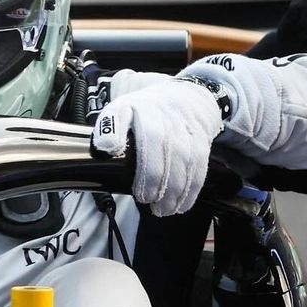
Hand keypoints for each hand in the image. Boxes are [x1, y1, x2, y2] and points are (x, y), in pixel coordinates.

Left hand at [92, 74, 224, 216]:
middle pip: (159, 144)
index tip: (113, 149)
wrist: (186, 97)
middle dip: (153, 176)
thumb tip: (105, 147)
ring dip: (173, 189)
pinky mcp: (201, 138)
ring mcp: (183, 125)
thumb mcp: (122, 111)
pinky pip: (198, 165)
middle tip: (145, 198)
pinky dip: (191, 189)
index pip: (124, 116)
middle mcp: (161, 113)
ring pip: (182, 158)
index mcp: (135, 108)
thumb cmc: (147, 113)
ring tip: (163, 209)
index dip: (116, 131)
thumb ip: (109, 128)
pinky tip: (181, 205)